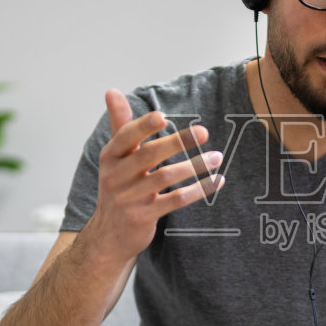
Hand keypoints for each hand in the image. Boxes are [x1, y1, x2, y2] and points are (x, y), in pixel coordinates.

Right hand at [84, 88, 224, 263]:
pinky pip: (175, 200)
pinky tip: (216, 181)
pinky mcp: (143, 216)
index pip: (126, 137)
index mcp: (111, 156)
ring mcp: (129, 198)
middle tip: (203, 131)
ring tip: (216, 157)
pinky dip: (198, 190)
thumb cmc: (118, 187)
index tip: (163, 116)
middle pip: (148, 155)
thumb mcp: (115, 156)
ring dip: (194, 166)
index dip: (143, 126)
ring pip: (165, 178)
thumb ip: (120, 124)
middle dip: (177, 142)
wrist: (108, 235)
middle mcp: (116, 176)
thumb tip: (112, 90)